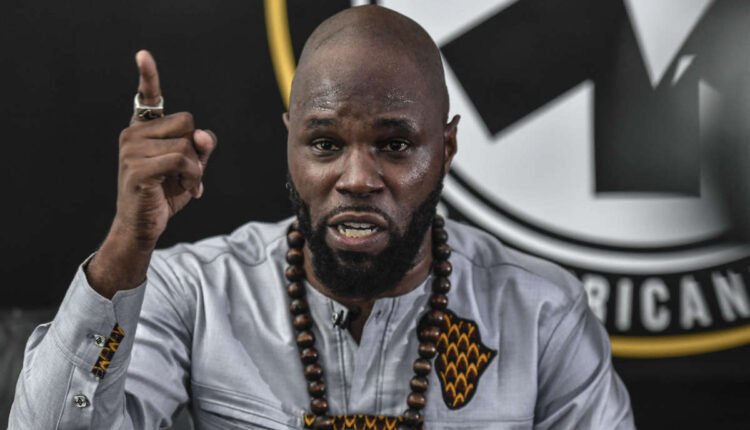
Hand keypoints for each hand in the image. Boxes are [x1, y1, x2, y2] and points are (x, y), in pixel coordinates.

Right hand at [114, 50, 216, 245]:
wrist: (143, 226)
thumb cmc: (164, 194)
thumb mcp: (190, 167)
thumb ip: (201, 146)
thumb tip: (202, 134)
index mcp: (143, 129)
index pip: (147, 97)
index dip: (148, 75)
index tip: (143, 55)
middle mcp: (133, 134)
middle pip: (187, 122)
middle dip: (196, 148)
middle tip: (186, 172)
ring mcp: (131, 150)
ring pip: (187, 144)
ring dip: (196, 168)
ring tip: (183, 184)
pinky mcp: (137, 168)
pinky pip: (182, 160)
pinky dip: (193, 176)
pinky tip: (187, 190)